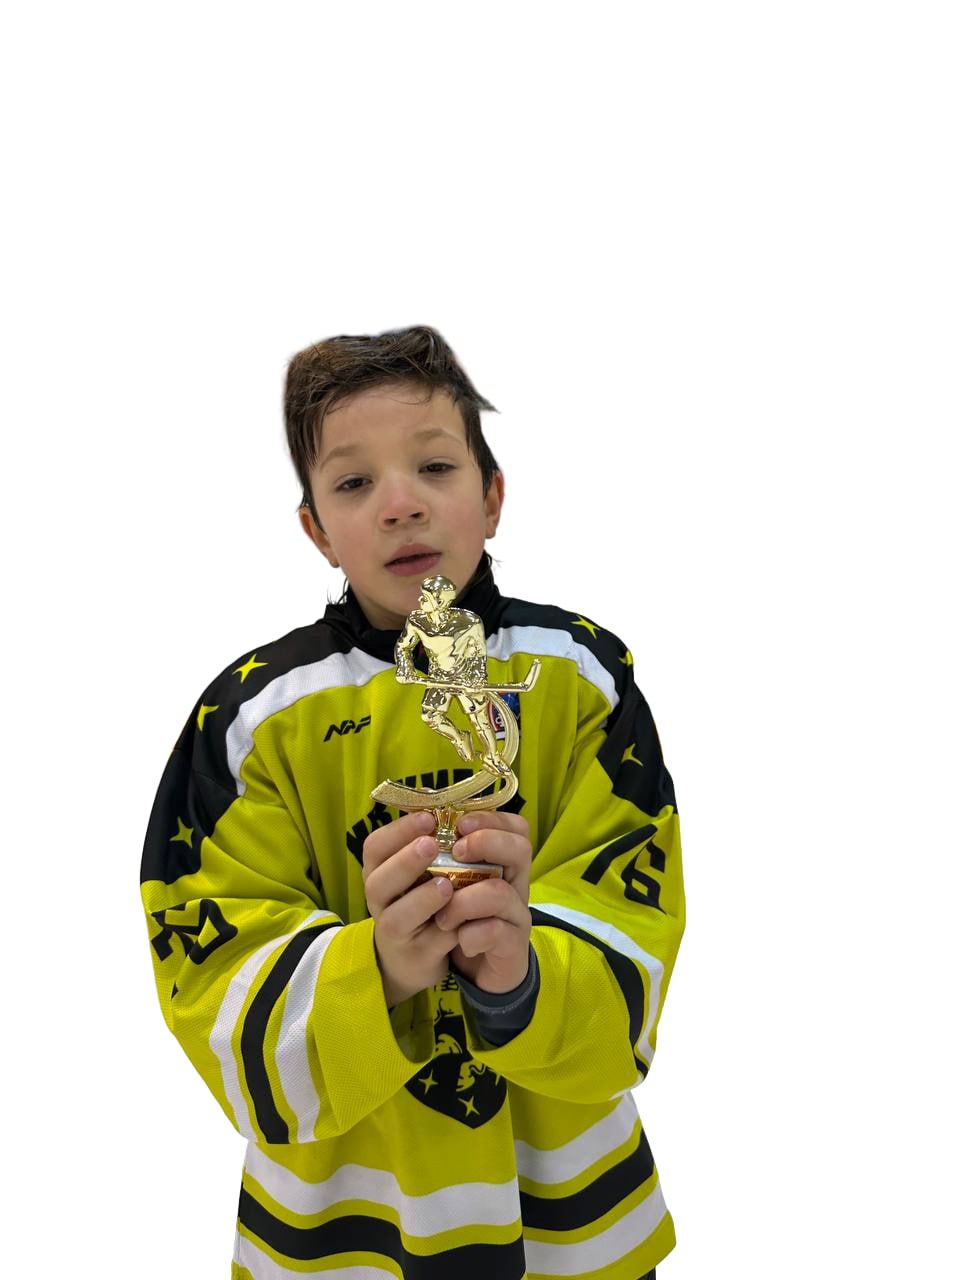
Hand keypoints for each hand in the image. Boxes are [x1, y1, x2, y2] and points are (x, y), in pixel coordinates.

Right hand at [363, 811, 458, 1007]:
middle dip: (405, 861)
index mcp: (379, 872)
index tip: (427, 817)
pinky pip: (430, 943)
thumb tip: (439, 797)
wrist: (411, 958)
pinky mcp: (416, 957)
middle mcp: (379, 902)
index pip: (375, 847)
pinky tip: (464, 917)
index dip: (397, 831)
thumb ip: (424, 841)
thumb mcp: (416, 871)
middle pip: (379, 882)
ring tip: (446, 884)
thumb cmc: (418, 899)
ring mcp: (395, 932)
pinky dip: (447, 930)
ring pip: (398, 916)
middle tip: (431, 844)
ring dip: (422, 898)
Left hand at [434, 812, 532, 993]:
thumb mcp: (451, 884)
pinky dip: (469, 936)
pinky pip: (493, 932)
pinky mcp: (513, 946)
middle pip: (520, 848)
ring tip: (443, 917)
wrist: (478, 973)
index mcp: (501, 863)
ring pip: (499, 892)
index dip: (491, 818)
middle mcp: (515, 884)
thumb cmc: (458, 919)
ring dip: (462, 901)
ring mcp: (517, 914)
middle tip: (456, 852)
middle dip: (485, 842)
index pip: (515, 827)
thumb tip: (419, 815)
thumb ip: (442, 854)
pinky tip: (459, 942)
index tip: (459, 823)